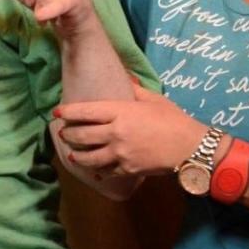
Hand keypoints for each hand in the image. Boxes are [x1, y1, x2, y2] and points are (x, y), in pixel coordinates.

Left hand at [54, 85, 207, 175]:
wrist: (190, 147)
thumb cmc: (172, 119)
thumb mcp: (153, 99)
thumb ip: (134, 89)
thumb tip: (125, 77)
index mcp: (120, 112)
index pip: (85, 111)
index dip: (68, 112)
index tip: (57, 113)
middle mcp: (115, 132)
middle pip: (82, 135)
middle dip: (69, 135)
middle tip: (63, 134)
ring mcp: (120, 153)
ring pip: (90, 157)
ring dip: (78, 155)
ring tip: (73, 154)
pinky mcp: (128, 169)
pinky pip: (107, 171)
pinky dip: (99, 171)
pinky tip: (95, 171)